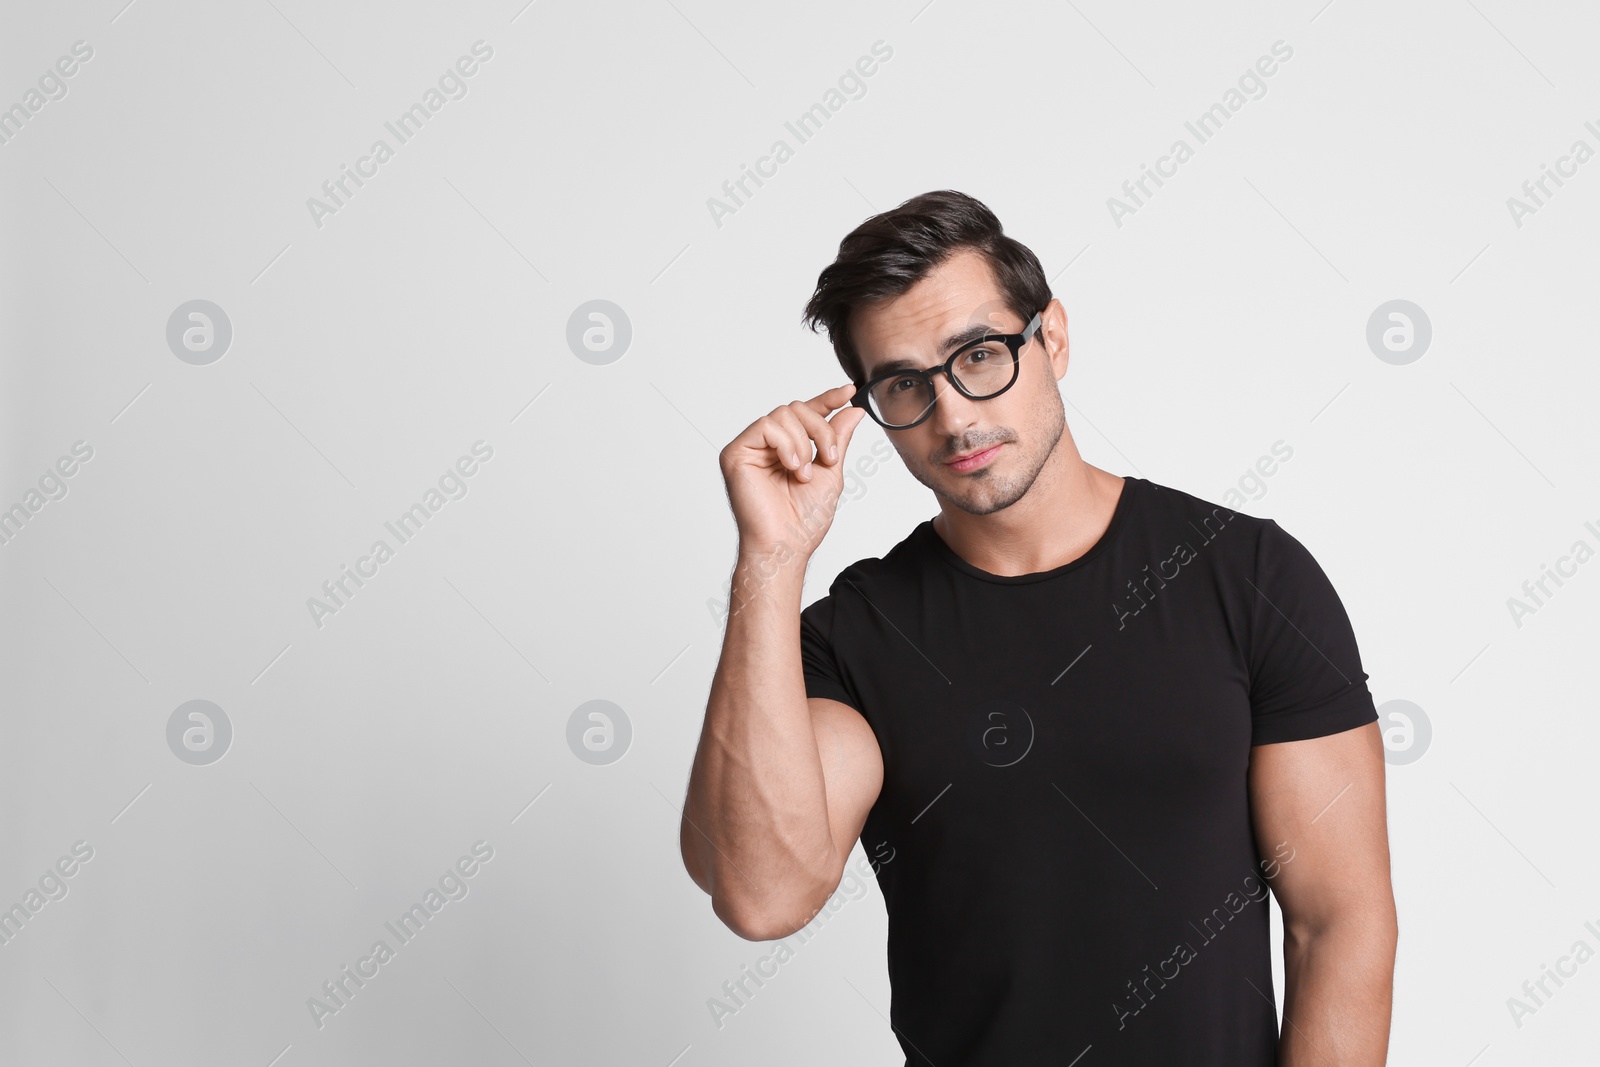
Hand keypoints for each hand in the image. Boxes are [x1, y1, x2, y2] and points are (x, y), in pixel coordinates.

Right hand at [719, 384, 868, 559]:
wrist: (786, 545)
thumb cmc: (804, 520)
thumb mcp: (831, 472)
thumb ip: (838, 439)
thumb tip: (853, 410)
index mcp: (787, 449)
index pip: (806, 414)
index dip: (827, 400)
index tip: (849, 391)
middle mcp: (766, 445)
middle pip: (796, 408)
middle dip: (821, 430)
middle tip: (829, 459)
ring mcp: (750, 447)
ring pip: (783, 414)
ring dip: (804, 443)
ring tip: (804, 473)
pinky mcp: (735, 453)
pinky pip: (766, 426)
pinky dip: (787, 445)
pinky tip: (791, 467)